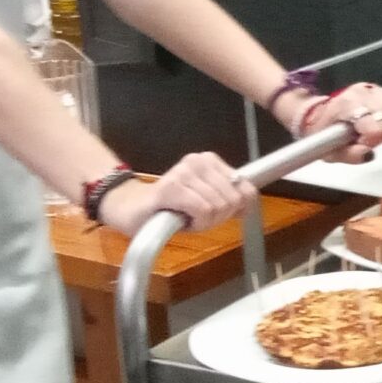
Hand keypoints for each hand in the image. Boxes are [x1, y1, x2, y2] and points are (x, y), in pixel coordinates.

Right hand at [98, 153, 247, 236]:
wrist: (133, 210)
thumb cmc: (172, 208)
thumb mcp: (207, 202)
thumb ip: (229, 199)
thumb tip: (248, 203)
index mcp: (209, 160)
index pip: (244, 185)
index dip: (238, 207)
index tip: (221, 214)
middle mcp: (197, 161)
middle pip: (232, 199)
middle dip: (218, 217)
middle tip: (197, 218)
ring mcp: (183, 172)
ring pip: (217, 206)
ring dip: (205, 222)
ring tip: (186, 217)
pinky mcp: (171, 188)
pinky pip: (202, 210)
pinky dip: (196, 222)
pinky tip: (181, 219)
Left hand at [301, 82, 381, 162]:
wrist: (318, 114)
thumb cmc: (323, 131)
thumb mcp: (331, 152)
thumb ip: (351, 155)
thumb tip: (367, 152)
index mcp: (347, 105)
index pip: (376, 128)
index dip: (371, 141)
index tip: (360, 142)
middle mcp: (361, 93)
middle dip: (380, 134)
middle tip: (366, 137)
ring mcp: (371, 89)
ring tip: (372, 128)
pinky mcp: (378, 89)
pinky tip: (379, 120)